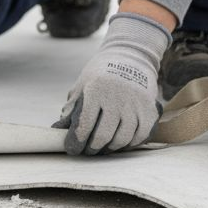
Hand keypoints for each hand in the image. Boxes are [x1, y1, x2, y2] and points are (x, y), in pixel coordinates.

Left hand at [54, 13, 169, 155]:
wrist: (130, 57)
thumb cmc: (100, 74)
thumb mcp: (82, 86)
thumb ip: (71, 109)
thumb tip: (58, 131)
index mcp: (96, 91)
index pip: (83, 126)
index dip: (75, 142)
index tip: (72, 149)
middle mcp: (117, 98)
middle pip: (103, 136)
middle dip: (92, 149)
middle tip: (87, 150)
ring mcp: (135, 104)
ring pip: (122, 139)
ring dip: (110, 148)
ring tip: (102, 147)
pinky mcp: (149, 109)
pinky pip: (139, 136)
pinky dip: (128, 144)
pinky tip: (119, 141)